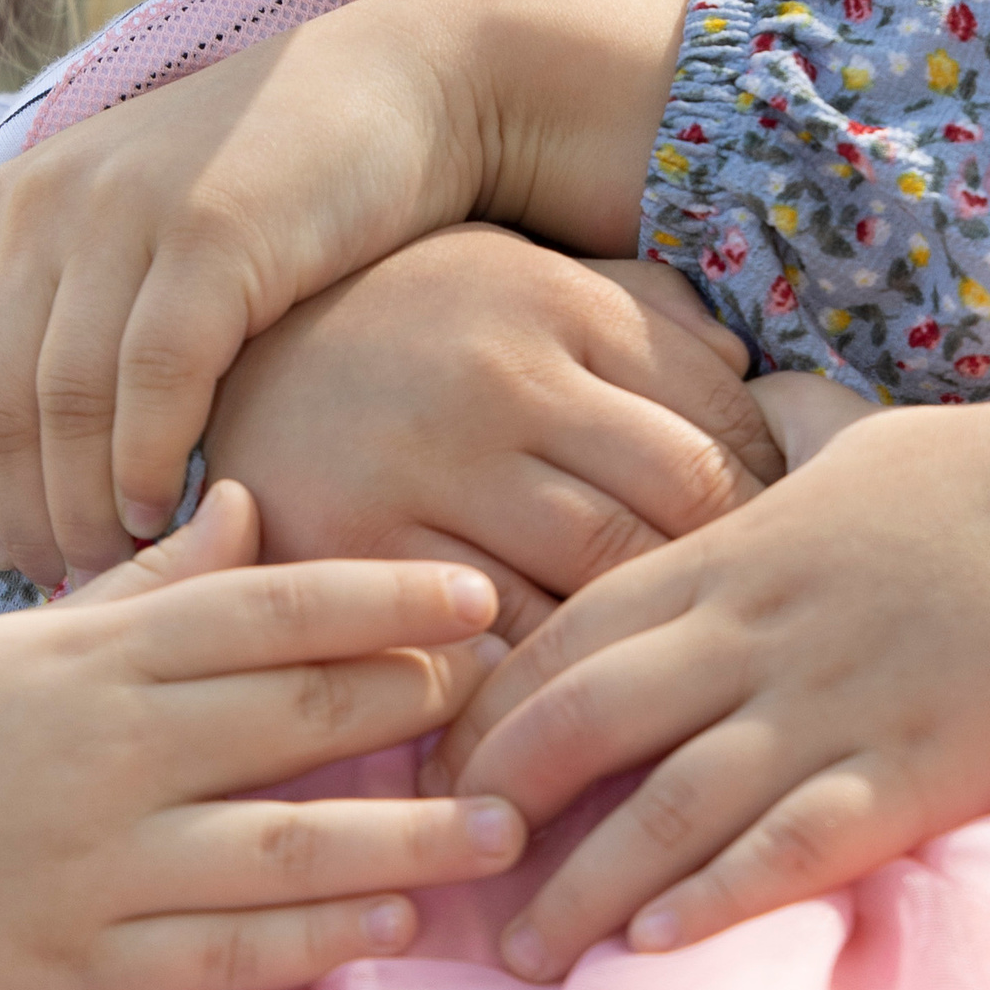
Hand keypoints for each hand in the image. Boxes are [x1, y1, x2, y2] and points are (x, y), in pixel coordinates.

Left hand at [0, 0, 689, 581]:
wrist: (412, 87)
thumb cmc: (287, 188)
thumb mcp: (150, 234)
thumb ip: (82, 319)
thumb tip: (28, 473)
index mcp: (14, 203)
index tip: (2, 555)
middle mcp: (47, 201)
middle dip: (19, 517)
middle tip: (71, 586)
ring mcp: (125, 211)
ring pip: (59, 404)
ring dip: (81, 508)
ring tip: (122, 565)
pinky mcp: (211, 233)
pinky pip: (149, 382)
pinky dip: (145, 464)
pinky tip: (168, 510)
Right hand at [0, 483, 524, 989]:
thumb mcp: (32, 633)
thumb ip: (151, 579)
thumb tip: (255, 499)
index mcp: (100, 654)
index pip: (268, 609)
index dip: (383, 601)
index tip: (480, 597)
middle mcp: (106, 752)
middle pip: (294, 715)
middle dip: (420, 705)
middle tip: (528, 698)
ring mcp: (94, 868)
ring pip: (280, 847)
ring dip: (407, 839)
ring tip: (507, 827)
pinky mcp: (79, 976)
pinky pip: (223, 956)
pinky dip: (318, 942)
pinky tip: (398, 927)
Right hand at [205, 235, 783, 641]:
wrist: (215, 342)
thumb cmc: (407, 323)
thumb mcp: (526, 283)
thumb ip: (647, 321)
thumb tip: (765, 392)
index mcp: (559, 310)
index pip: (719, 428)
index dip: (768, 506)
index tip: (774, 556)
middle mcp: (502, 382)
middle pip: (673, 510)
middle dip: (722, 584)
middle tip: (739, 641)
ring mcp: (427, 468)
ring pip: (593, 584)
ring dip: (641, 647)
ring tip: (672, 688)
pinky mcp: (353, 548)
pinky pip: (480, 643)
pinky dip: (535, 685)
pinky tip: (560, 706)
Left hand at [426, 375, 989, 981]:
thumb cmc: (981, 473)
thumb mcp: (839, 451)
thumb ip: (760, 484)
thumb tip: (721, 465)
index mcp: (736, 550)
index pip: (570, 634)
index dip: (489, 707)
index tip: (434, 768)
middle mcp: (761, 628)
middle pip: (586, 719)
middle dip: (497, 804)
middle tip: (438, 874)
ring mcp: (835, 701)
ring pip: (671, 802)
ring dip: (583, 885)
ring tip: (518, 953)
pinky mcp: (915, 768)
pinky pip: (794, 842)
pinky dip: (718, 897)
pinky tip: (654, 947)